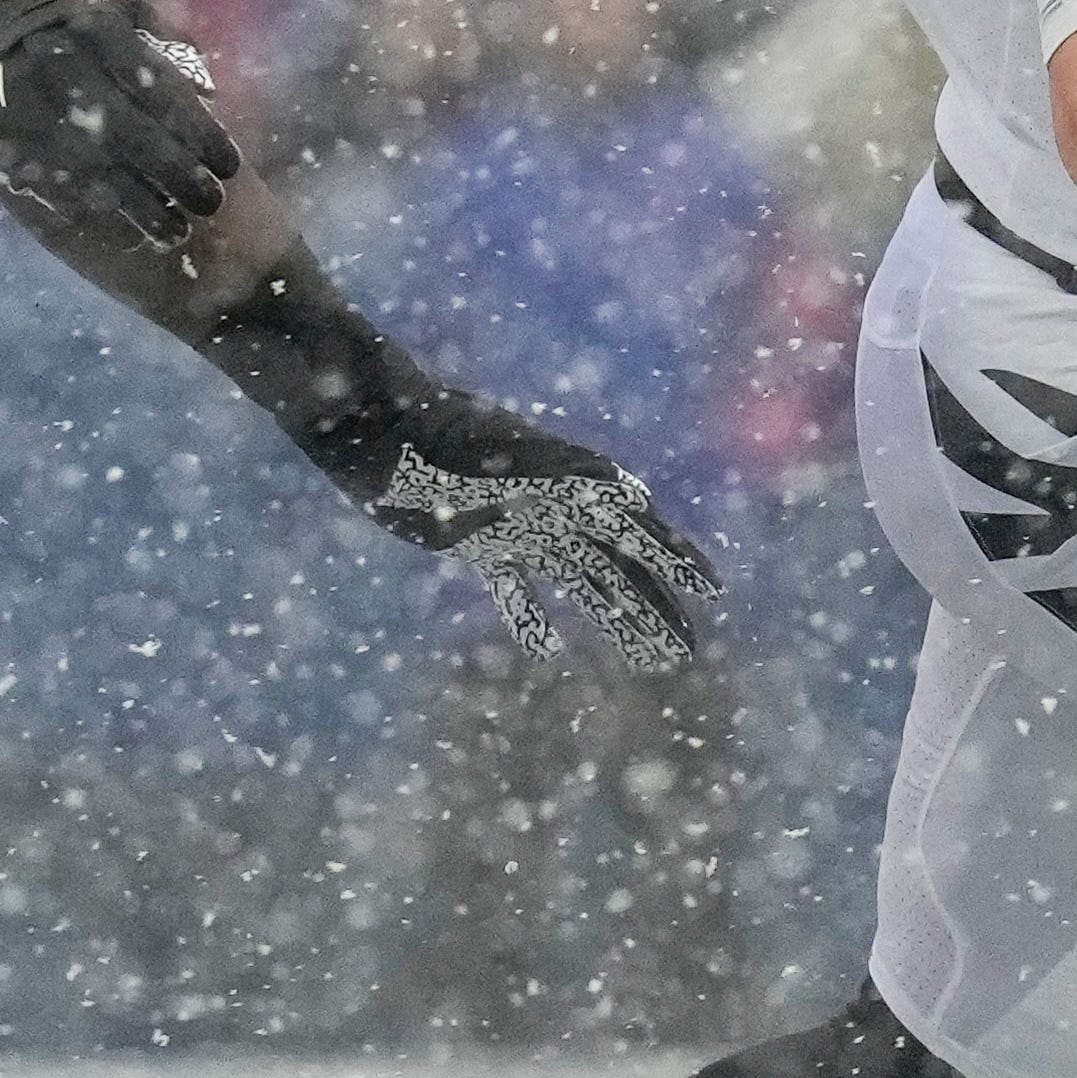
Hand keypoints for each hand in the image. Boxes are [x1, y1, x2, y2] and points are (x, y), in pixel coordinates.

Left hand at [339, 383, 722, 672]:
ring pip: (577, 577)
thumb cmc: (423, 430)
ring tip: (646, 660)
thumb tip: (622, 486)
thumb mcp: (490, 447)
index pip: (634, 524)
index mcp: (562, 480)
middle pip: (615, 560)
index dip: (675, 556)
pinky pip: (514, 583)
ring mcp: (516, 520)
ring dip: (611, 617)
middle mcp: (549, 501)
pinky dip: (531, 616)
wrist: (363, 417)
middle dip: (654, 606)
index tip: (713, 591)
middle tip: (688, 653)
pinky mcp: (474, 538)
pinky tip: (549, 652)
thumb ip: (551, 467)